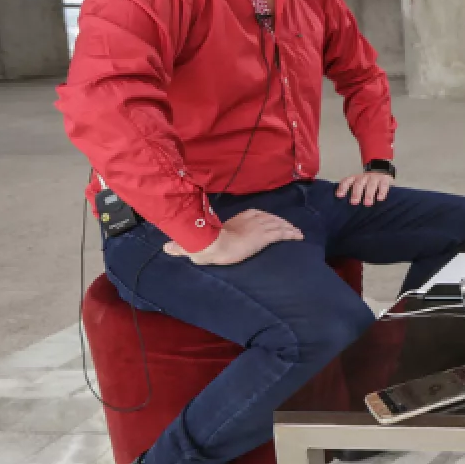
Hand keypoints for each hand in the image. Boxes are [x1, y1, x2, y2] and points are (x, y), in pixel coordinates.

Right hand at [163, 209, 302, 264]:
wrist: (211, 245)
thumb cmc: (202, 245)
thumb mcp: (192, 245)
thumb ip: (181, 246)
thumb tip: (165, 248)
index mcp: (236, 219)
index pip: (255, 215)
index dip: (264, 219)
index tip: (271, 222)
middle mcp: (250, 220)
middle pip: (270, 219)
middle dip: (280, 223)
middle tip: (289, 228)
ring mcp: (258, 227)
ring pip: (278, 225)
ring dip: (288, 228)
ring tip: (297, 233)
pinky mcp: (264, 237)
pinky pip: (282, 233)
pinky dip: (291, 234)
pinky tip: (298, 237)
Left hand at [336, 171, 392, 205]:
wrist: (382, 172)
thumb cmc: (367, 183)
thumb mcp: (359, 185)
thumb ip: (352, 193)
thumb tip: (342, 207)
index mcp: (355, 178)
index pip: (347, 181)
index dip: (343, 187)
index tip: (339, 195)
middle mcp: (364, 177)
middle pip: (359, 184)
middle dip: (356, 193)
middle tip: (354, 202)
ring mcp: (374, 178)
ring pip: (371, 185)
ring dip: (368, 194)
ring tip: (367, 203)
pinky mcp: (384, 180)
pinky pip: (383, 185)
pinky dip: (381, 192)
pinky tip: (380, 199)